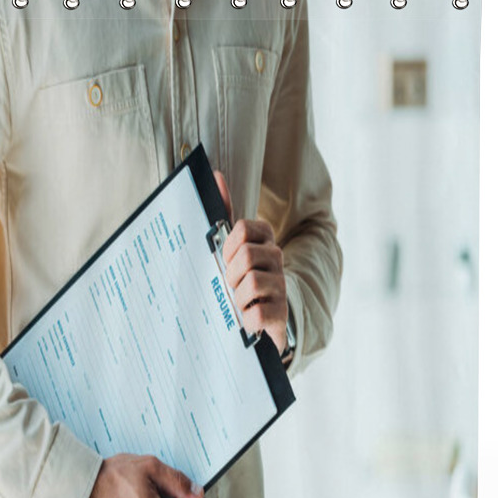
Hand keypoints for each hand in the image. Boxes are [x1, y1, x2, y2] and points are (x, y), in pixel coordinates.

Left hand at [214, 171, 288, 356]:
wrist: (262, 318)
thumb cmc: (241, 279)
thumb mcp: (231, 247)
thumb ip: (224, 213)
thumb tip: (216, 176)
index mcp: (264, 239)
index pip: (242, 229)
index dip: (228, 247)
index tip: (226, 259)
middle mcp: (276, 258)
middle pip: (246, 256)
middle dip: (231, 274)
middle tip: (230, 285)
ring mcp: (281, 286)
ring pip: (252, 283)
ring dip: (237, 298)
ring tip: (238, 304)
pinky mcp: (281, 313)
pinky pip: (259, 312)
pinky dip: (248, 319)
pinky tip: (247, 321)